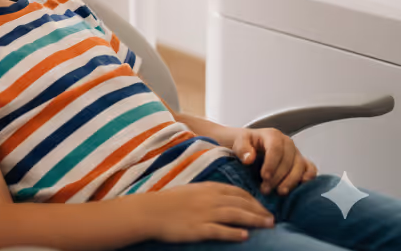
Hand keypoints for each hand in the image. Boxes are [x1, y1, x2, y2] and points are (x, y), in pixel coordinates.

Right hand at [144, 183, 274, 242]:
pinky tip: (245, 236)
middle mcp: (209, 199)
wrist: (151, 211)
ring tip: (268, 225)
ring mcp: (204, 213)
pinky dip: (234, 233)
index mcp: (207, 188)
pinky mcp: (199, 228)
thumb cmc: (169, 201)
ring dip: (254, 220)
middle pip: (240, 203)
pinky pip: (220, 230)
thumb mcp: (191, 191)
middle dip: (258, 210)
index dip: (252, 199)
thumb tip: (224, 199)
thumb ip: (208, 194)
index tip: (263, 207)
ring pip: (235, 215)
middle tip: (272, 218)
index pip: (236, 191)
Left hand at [229, 127, 317, 195]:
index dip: (271, 164)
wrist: (251, 145)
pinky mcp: (302, 162)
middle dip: (278, 177)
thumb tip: (249, 159)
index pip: (276, 149)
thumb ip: (242, 148)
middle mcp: (287, 142)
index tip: (264, 177)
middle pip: (288, 160)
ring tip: (280, 192)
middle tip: (266, 189)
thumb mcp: (239, 142)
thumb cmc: (246, 144)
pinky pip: (310, 168)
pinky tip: (301, 185)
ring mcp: (296, 152)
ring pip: (300, 167)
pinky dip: (309, 176)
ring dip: (291, 181)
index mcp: (272, 135)